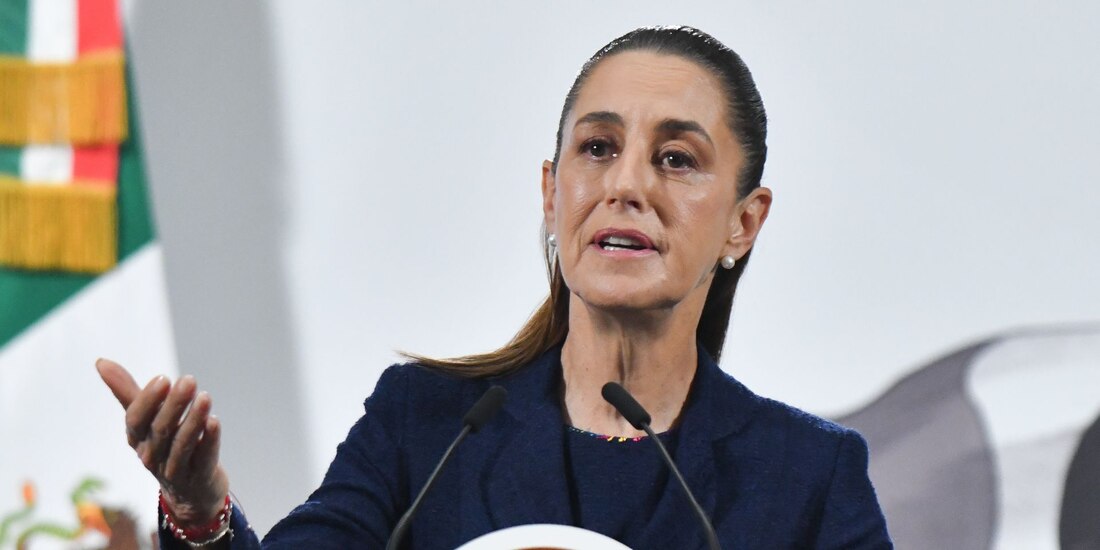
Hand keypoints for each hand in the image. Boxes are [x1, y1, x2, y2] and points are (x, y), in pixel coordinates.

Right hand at [96, 359, 228, 525]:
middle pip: (161, 431)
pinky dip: (209, 440)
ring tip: (205, 397)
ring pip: (182, 445)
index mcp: (137, 440)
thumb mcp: (145, 421)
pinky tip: (215, 421)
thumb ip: (126, 392)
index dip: (148, 401)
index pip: (136, 421)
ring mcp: (175, 469)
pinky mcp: (200, 477)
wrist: (190, 492)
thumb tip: (100, 361)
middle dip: (174, 405)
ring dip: (193, 420)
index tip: (163, 378)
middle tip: (188, 380)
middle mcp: (152, 456)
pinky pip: (204, 458)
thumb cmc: (165, 446)